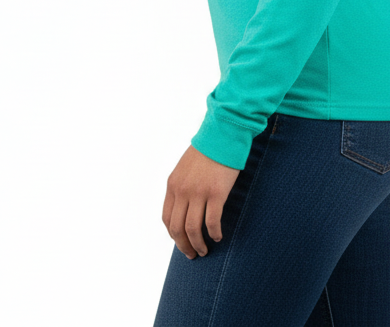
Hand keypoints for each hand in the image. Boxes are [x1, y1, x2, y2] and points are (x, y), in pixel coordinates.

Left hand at [162, 144, 240, 258]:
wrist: (223, 135)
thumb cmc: (207, 151)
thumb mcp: (186, 168)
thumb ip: (182, 186)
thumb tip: (185, 208)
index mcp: (173, 185)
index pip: (167, 218)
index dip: (173, 234)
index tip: (181, 242)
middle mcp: (182, 190)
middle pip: (177, 228)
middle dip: (184, 245)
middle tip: (192, 254)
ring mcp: (198, 192)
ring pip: (192, 228)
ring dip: (197, 244)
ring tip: (204, 250)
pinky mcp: (216, 193)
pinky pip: (212, 221)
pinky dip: (213, 233)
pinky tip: (217, 236)